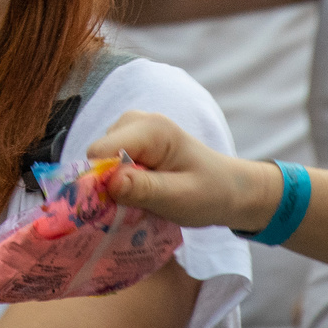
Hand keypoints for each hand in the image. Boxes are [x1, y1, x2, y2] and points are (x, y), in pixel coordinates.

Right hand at [87, 111, 280, 231]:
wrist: (229, 189)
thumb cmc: (210, 193)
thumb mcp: (180, 197)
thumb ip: (143, 189)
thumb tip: (107, 183)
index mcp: (150, 128)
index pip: (100, 152)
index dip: (101, 181)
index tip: (118, 206)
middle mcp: (136, 121)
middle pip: (97, 156)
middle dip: (109, 185)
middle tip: (138, 205)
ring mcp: (131, 130)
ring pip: (100, 163)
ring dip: (116, 186)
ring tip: (145, 198)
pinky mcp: (129, 142)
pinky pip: (109, 165)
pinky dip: (120, 184)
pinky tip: (143, 193)